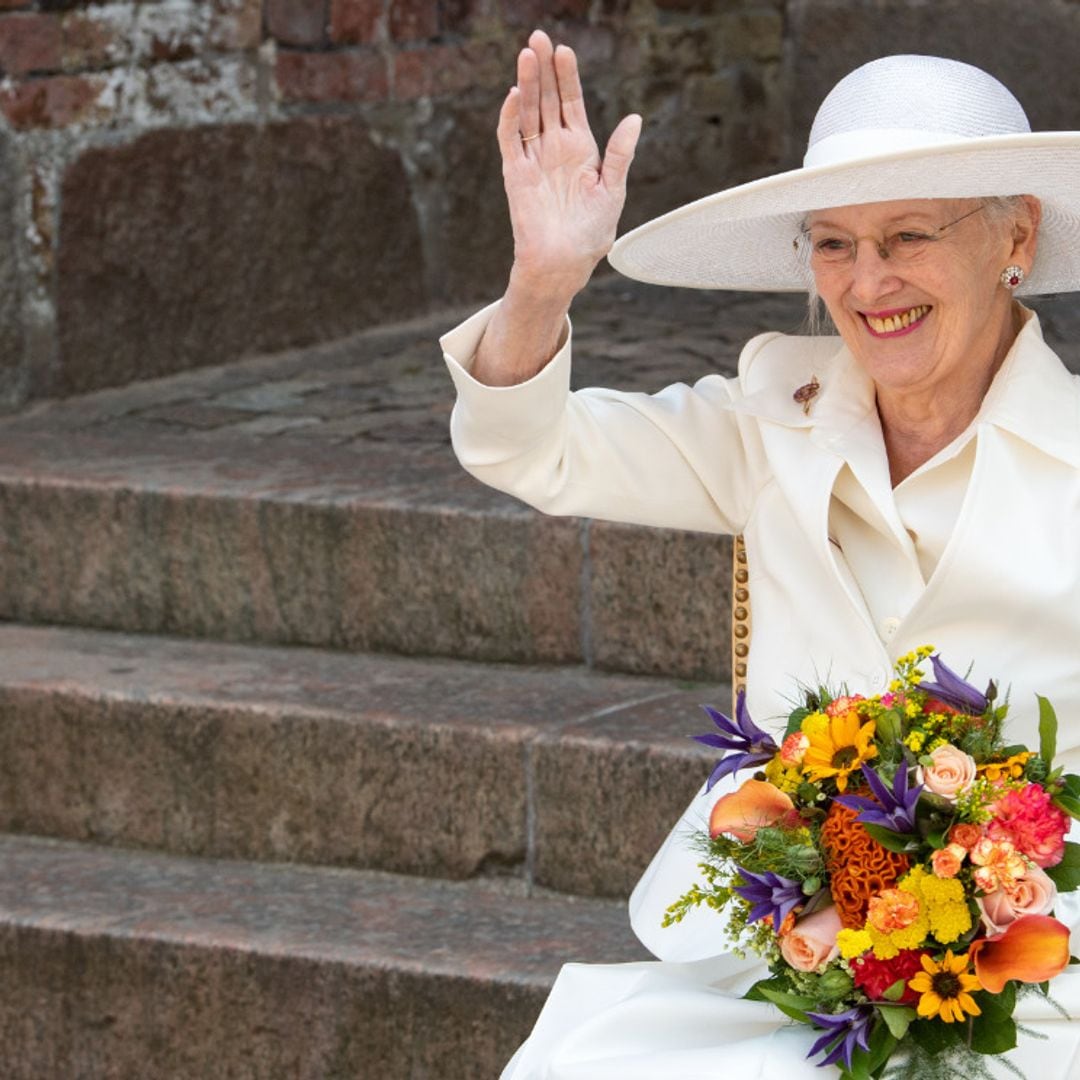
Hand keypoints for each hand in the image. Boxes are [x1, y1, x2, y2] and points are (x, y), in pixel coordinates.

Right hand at [497, 29, 641, 299]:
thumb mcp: (613, 190)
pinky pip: (510, 141)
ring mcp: (533, 160)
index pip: (570, 104)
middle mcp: (554, 149)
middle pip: (546, 100)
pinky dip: (510, 119)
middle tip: (538, 37)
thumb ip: (620, 155)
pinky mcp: (515, 175)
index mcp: (580, 150)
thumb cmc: (591, 234)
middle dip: (543, 69)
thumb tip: (634, 119)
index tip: (565, 51)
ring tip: (527, 54)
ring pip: (527, 114)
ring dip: (526, 84)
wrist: (565, 263)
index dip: (567, 77)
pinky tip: (515, 95)